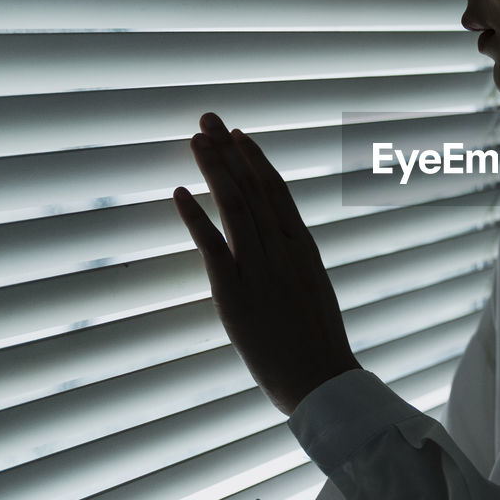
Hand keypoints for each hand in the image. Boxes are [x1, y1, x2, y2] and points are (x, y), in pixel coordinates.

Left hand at [173, 111, 360, 415]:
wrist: (320, 379)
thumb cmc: (318, 344)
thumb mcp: (313, 292)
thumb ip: (294, 266)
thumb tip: (280, 252)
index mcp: (304, 248)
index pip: (278, 191)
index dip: (256, 160)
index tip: (240, 135)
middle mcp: (283, 250)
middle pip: (253, 188)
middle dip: (229, 151)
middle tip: (209, 120)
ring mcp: (259, 269)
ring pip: (235, 206)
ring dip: (213, 170)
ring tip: (195, 141)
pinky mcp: (234, 292)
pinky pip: (213, 246)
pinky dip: (195, 216)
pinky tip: (179, 191)